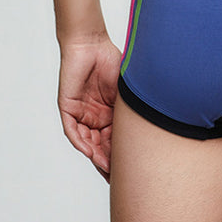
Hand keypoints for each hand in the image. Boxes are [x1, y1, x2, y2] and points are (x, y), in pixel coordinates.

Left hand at [57, 36, 122, 182]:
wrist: (91, 43)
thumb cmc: (112, 61)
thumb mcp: (126, 91)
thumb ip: (131, 109)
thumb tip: (153, 126)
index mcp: (109, 114)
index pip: (114, 139)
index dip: (121, 154)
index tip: (133, 169)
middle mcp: (94, 117)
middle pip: (100, 145)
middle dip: (108, 162)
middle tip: (118, 177)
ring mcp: (80, 113)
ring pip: (87, 141)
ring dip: (96, 156)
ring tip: (106, 168)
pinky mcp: (68, 108)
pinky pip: (72, 130)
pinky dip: (81, 142)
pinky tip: (90, 151)